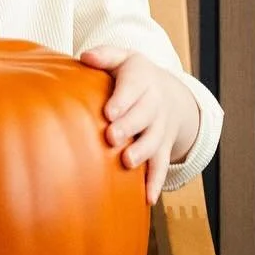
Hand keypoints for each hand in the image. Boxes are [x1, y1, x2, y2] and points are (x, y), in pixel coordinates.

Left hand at [79, 47, 201, 203]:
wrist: (170, 92)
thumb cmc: (133, 75)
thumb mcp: (123, 57)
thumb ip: (105, 55)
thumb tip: (84, 57)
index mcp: (143, 79)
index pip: (133, 88)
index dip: (122, 100)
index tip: (108, 112)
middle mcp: (155, 104)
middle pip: (145, 116)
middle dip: (130, 127)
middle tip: (112, 137)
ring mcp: (161, 128)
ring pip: (155, 141)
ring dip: (143, 152)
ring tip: (128, 162)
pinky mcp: (163, 148)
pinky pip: (162, 165)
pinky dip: (156, 182)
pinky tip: (148, 199)